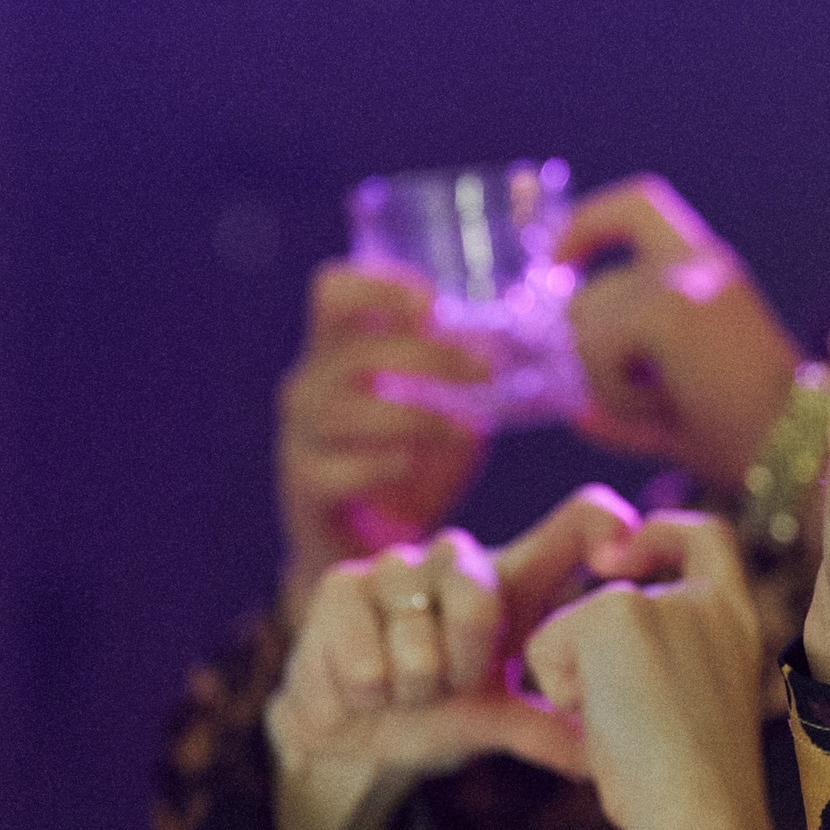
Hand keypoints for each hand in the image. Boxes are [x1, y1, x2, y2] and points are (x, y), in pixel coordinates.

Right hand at [264, 486, 637, 829]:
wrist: (353, 726)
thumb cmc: (442, 707)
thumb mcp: (501, 715)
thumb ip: (548, 726)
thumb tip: (603, 757)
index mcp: (518, 576)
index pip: (579, 519)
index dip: (604, 525)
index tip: (616, 561)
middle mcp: (461, 556)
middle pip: (480, 594)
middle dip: (463, 663)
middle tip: (451, 682)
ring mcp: (398, 564)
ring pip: (418, 637)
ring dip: (414, 684)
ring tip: (409, 686)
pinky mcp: (340, 585)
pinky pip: (367, 661)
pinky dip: (370, 693)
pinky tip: (367, 686)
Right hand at [277, 262, 489, 615]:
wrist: (369, 544)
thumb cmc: (410, 457)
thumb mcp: (440, 403)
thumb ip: (465, 371)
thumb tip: (529, 340)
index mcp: (337, 351)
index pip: (334, 292)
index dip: (379, 286)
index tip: (435, 304)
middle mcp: (309, 386)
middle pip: (354, 351)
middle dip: (427, 355)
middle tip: (486, 370)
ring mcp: (300, 438)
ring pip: (343, 411)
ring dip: (415, 414)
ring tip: (466, 428)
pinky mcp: (305, 488)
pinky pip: (334, 471)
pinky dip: (382, 465)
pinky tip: (416, 464)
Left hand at [523, 513, 767, 829]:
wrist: (701, 814)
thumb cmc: (695, 795)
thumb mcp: (697, 714)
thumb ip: (670, 667)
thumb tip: (609, 675)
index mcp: (740, 624)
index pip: (709, 538)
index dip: (664, 533)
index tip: (625, 557)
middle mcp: (708, 601)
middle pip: (621, 592)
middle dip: (586, 640)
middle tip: (588, 700)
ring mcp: (663, 600)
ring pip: (579, 623)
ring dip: (577, 679)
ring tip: (616, 729)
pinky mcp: (613, 609)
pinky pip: (547, 641)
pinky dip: (556, 686)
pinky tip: (594, 721)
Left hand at [559, 176, 803, 490]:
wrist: (799, 449)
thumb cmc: (750, 437)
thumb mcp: (677, 408)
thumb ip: (623, 402)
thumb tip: (575, 413)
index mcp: (710, 265)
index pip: (638, 202)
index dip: (588, 222)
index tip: (560, 262)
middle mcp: (698, 258)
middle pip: (591, 291)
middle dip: (591, 356)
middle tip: (646, 401)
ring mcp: (682, 278)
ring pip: (586, 325)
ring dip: (608, 382)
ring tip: (665, 406)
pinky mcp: (668, 308)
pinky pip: (597, 350)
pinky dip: (617, 392)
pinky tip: (664, 408)